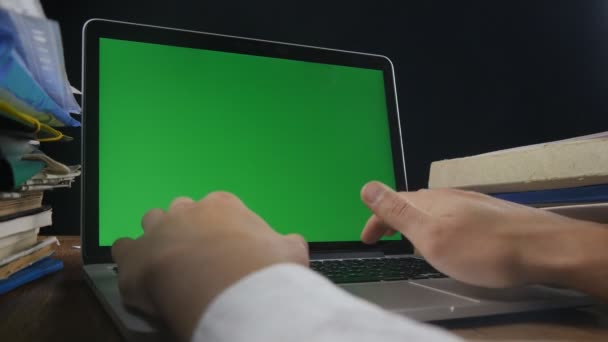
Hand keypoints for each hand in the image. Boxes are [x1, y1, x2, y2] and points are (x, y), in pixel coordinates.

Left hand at [111, 192, 308, 340]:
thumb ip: (285, 243)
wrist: (231, 291)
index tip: (226, 247)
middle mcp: (188, 210)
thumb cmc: (263, 269)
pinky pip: (124, 248)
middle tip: (199, 256)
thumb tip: (290, 245)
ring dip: (158, 237)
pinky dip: (130, 259)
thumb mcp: (290, 252)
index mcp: (224, 205)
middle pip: (182, 211)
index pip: (219, 206)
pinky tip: (141, 275)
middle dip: (187, 227)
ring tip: (169, 262)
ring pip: (151, 221)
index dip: (221, 227)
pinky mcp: (135, 257)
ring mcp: (158, 230)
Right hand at [360, 181, 607, 292]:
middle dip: (393, 218)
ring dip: (415, 222)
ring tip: (411, 241)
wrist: (542, 248)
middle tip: (383, 238)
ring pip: (433, 209)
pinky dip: (438, 225)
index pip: (392, 202)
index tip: (366, 239)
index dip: (375, 219)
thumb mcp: (431, 236)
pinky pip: (451, 215)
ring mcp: (470, 202)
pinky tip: (449, 240)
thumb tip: (366, 186)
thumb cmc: (481, 248)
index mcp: (429, 201)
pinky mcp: (488, 213)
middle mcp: (448, 195)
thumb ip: (398, 212)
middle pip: (412, 203)